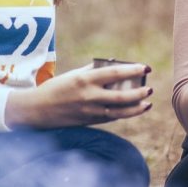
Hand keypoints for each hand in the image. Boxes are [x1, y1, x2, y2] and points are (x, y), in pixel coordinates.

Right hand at [5, 63, 152, 127]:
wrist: (37, 110)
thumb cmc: (57, 88)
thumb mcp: (74, 75)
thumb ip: (93, 70)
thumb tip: (113, 65)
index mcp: (85, 79)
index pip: (115, 73)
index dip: (133, 70)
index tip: (146, 67)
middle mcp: (89, 96)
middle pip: (121, 96)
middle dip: (139, 92)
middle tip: (149, 89)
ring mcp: (90, 111)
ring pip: (119, 112)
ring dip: (136, 108)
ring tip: (147, 103)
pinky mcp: (89, 122)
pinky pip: (111, 118)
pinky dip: (124, 114)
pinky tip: (133, 110)